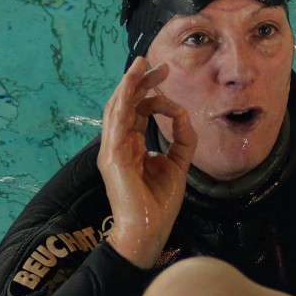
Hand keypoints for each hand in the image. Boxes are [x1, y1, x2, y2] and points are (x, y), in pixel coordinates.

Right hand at [98, 57, 197, 268]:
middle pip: (127, 104)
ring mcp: (112, 150)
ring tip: (140, 64)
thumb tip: (182, 114)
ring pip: (117, 108)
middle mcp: (119, 145)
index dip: (151, 92)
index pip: (137, 111)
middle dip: (141, 81)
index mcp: (131, 147)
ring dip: (128, 84)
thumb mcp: (177, 165)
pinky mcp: (112, 157)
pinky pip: (116, 123)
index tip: (166, 77)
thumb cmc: (158, 204)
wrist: (147, 232)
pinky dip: (123, 102)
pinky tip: (131, 86)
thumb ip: (182, 139)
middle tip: (157, 63)